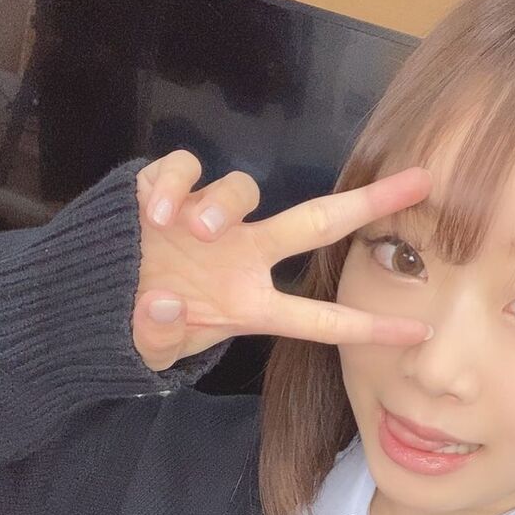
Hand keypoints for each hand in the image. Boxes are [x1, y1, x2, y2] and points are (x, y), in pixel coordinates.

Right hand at [134, 150, 433, 370]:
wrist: (91, 294)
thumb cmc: (138, 323)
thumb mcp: (152, 345)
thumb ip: (158, 335)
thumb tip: (163, 301)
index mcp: (250, 303)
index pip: (319, 318)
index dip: (367, 325)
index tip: (419, 330)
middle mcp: (243, 255)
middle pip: (316, 223)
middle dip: (369, 203)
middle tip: (423, 181)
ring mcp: (210, 219)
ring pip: (244, 188)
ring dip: (223, 204)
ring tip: (194, 231)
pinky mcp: (168, 189)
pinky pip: (184, 169)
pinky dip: (172, 185)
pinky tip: (151, 211)